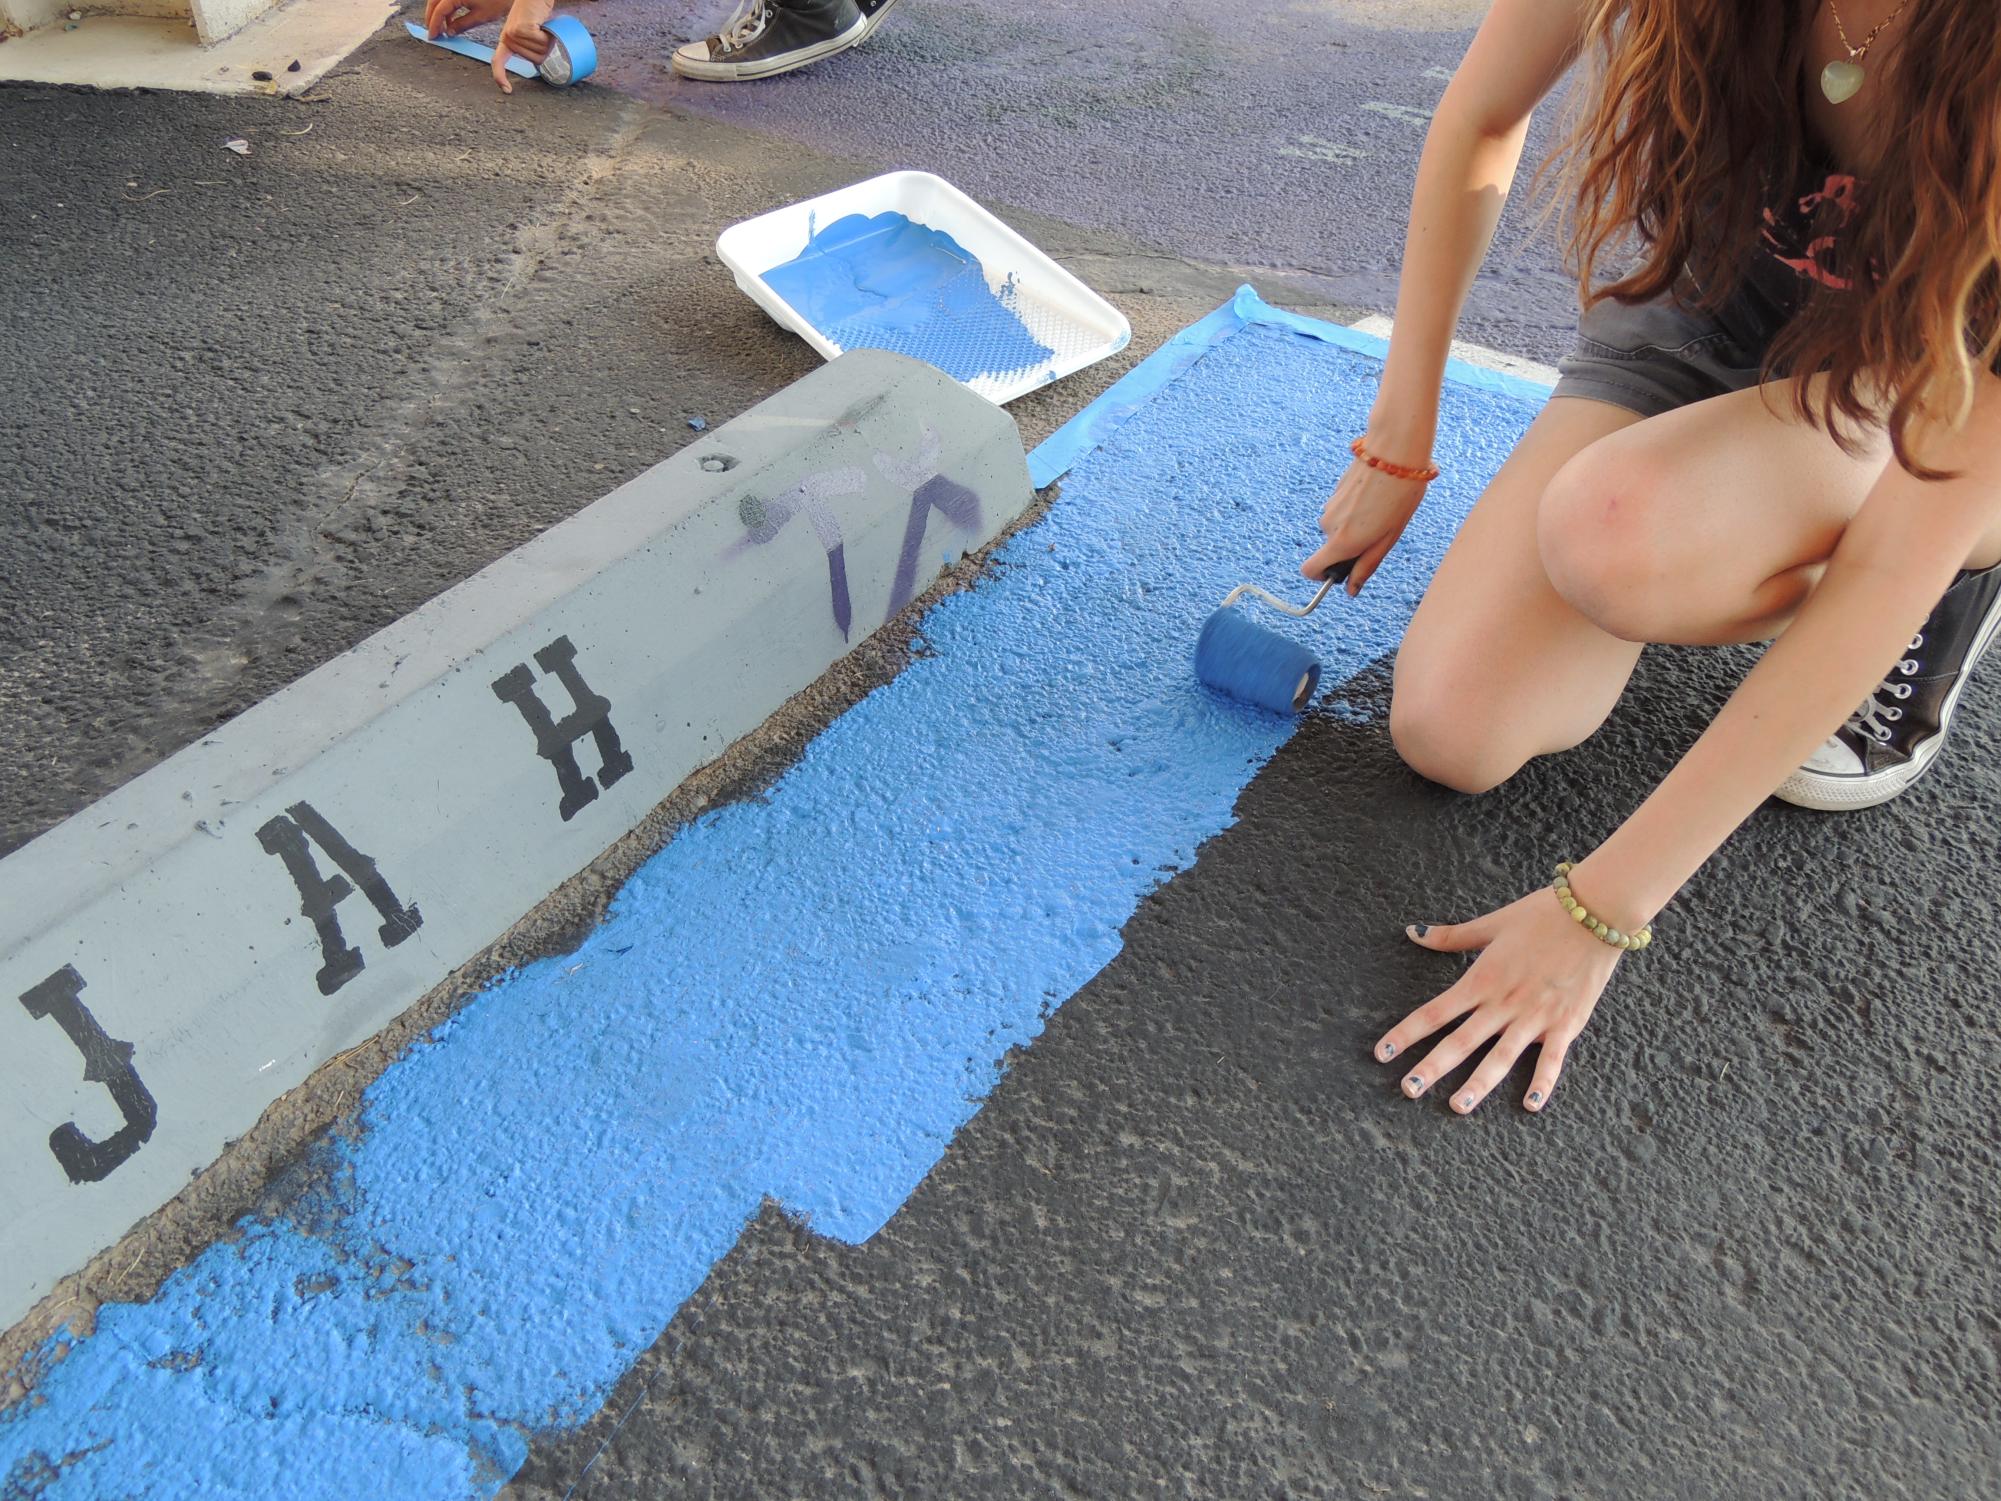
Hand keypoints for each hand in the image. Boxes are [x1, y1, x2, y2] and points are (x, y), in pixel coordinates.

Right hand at [424, 0, 506, 37]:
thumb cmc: (499, 0)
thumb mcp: (481, 17)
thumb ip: (462, 25)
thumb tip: (449, 32)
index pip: (438, 11)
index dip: (434, 25)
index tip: (432, 36)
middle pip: (434, 3)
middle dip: (431, 18)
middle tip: (433, 32)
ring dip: (438, 12)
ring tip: (442, 27)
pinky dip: (446, 6)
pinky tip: (450, 18)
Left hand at [491, 0, 556, 92]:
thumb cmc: (537, 12)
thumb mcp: (531, 32)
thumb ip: (529, 46)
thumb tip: (540, 60)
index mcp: (507, 40)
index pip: (498, 61)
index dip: (500, 76)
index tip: (507, 90)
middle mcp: (507, 38)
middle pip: (536, 60)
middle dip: (545, 48)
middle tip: (542, 32)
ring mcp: (513, 34)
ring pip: (541, 52)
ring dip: (548, 40)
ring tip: (542, 27)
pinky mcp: (521, 29)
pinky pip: (542, 43)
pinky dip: (548, 35)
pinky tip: (542, 24)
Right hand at [1302, 446, 1433, 592]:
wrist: (1394, 452)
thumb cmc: (1399, 496)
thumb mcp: (1388, 538)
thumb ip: (1367, 565)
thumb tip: (1351, 589)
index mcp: (1342, 542)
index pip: (1311, 570)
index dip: (1322, 576)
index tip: (1340, 572)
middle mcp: (1329, 526)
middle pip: (1332, 547)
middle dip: (1352, 545)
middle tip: (1381, 531)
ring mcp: (1330, 506)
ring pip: (1339, 527)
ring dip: (1356, 525)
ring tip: (1382, 509)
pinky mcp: (1335, 491)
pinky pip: (1342, 510)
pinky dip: (1356, 509)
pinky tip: (1376, 494)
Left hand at [1374, 889, 1622, 1113]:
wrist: (1594, 912)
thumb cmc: (1541, 915)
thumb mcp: (1491, 924)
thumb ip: (1451, 936)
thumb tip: (1412, 931)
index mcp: (1481, 979)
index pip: (1434, 1012)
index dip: (1406, 1034)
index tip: (1382, 1053)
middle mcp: (1503, 1003)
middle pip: (1460, 1041)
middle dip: (1432, 1067)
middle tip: (1407, 1089)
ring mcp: (1535, 1016)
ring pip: (1501, 1057)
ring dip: (1479, 1084)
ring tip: (1457, 1106)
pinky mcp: (1566, 1023)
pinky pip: (1552, 1058)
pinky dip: (1543, 1082)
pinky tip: (1531, 1105)